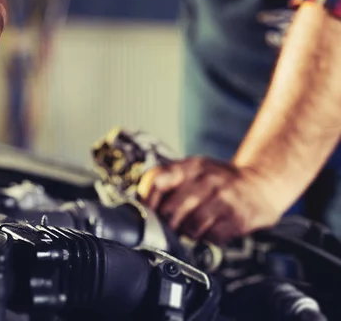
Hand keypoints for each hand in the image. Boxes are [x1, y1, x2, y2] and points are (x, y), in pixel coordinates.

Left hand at [139, 157, 287, 243]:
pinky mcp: (238, 218)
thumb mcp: (195, 170)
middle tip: (169, 226)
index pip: (157, 180)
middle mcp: (207, 179)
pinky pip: (211, 237)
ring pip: (190, 227)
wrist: (261, 184)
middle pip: (171, 210)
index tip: (148, 212)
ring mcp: (224, 198)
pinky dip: (207, 238)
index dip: (147, 200)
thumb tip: (142, 205)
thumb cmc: (220, 181)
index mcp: (191, 166)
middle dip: (166, 224)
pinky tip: (211, 229)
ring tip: (191, 228)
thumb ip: (169, 181)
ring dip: (187, 233)